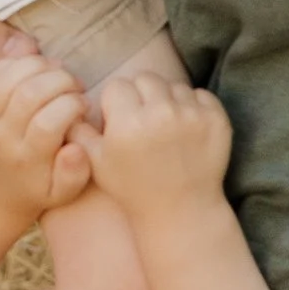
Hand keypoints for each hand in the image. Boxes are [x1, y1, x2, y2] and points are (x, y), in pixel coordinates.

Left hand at [0, 44, 96, 224]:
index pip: (46, 124)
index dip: (71, 106)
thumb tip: (76, 148)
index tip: (85, 104)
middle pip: (27, 95)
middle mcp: (1, 137)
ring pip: (7, 78)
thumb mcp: (61, 193)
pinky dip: (16, 62)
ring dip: (38, 66)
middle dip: (60, 81)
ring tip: (58, 72)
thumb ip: (74, 174)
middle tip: (76, 84)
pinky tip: (37, 68)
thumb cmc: (37, 188)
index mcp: (25, 159)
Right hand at [84, 71, 232, 220]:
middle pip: (145, 79)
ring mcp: (192, 115)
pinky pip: (200, 94)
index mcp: (128, 123)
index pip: (118, 86)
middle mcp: (161, 114)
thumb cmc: (133, 188)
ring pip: (173, 85)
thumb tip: (72, 107)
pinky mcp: (216, 119)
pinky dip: (193, 106)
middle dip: (141, 96)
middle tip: (143, 121)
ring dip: (167, 100)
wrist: (181, 210)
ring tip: (165, 126)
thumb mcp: (96, 164)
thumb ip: (78, 132)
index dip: (116, 104)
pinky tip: (186, 128)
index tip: (120, 122)